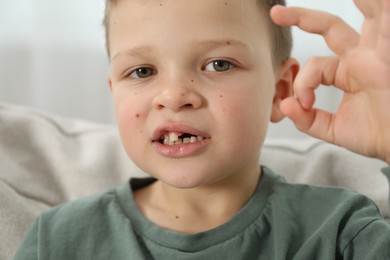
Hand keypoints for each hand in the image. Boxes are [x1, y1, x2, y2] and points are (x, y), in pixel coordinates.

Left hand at [271, 0, 389, 163]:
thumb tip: (285, 106)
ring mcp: (379, 53)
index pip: (315, 64)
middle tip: (276, 13)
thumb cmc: (377, 135)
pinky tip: (374, 1)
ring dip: (360, 0)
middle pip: (330, 27)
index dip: (303, 82)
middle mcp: (362, 58)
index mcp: (347, 72)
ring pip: (368, 14)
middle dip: (303, 18)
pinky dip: (382, 9)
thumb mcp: (334, 129)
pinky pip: (387, 24)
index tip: (304, 104)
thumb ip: (308, 119)